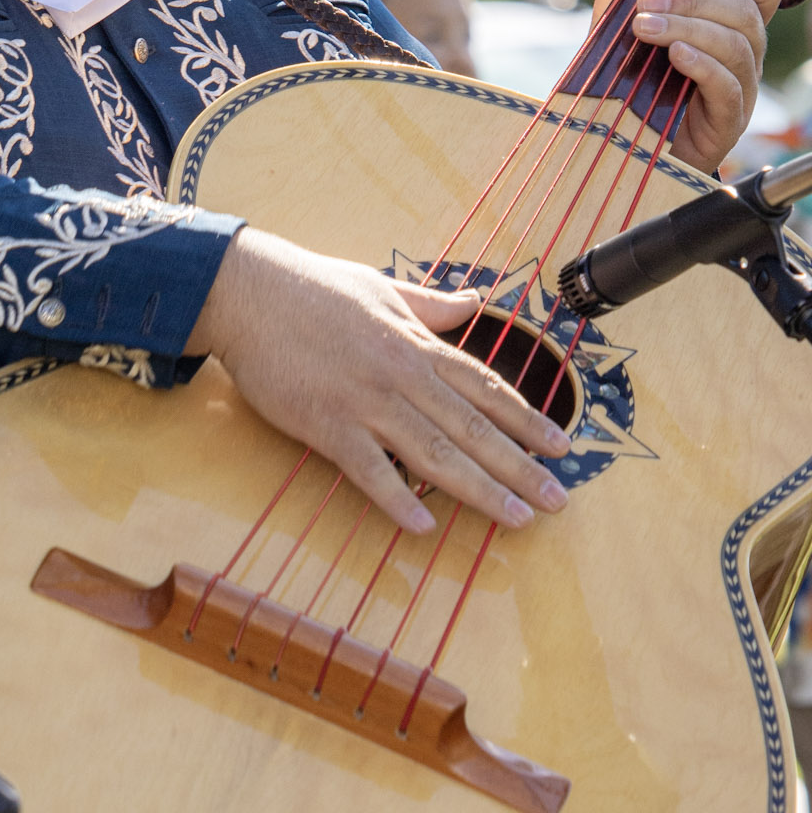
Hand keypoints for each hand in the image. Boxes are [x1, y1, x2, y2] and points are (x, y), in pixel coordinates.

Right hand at [188, 228, 570, 535]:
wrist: (249, 291)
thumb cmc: (313, 287)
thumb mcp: (383, 287)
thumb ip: (432, 304)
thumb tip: (475, 300)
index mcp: (417, 344)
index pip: (485, 389)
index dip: (527, 421)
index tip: (561, 448)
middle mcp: (402, 375)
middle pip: (473, 428)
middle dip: (521, 468)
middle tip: (558, 502)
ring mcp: (366, 402)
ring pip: (434, 452)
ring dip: (479, 490)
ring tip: (516, 520)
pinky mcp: (326, 423)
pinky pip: (368, 469)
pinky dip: (396, 497)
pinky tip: (424, 526)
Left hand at [594, 0, 780, 174]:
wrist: (618, 136)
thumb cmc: (628, 72)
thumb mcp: (616, 15)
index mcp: (729, 24)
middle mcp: (744, 54)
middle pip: (746, 14)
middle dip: (695, 2)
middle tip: (646, 3)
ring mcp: (740, 90)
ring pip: (737, 46)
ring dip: (689, 28)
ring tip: (644, 28)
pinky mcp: (727, 122)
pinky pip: (729, 86)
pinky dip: (702, 64)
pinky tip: (675, 55)